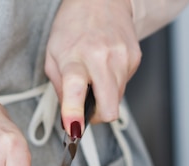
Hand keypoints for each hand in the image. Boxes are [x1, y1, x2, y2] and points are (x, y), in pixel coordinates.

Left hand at [45, 0, 140, 135]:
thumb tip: (70, 118)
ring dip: (105, 98)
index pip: (75, 88)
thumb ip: (60, 89)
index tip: (74, 129)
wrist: (101, 0)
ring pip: (117, 100)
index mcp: (75, 57)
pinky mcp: (135, 59)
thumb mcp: (52, 56)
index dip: (74, 112)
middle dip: (99, 117)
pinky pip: (124, 86)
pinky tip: (106, 67)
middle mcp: (102, 58)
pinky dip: (113, 83)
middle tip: (87, 110)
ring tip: (95, 78)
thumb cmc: (73, 27)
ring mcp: (122, 58)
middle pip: (109, 107)